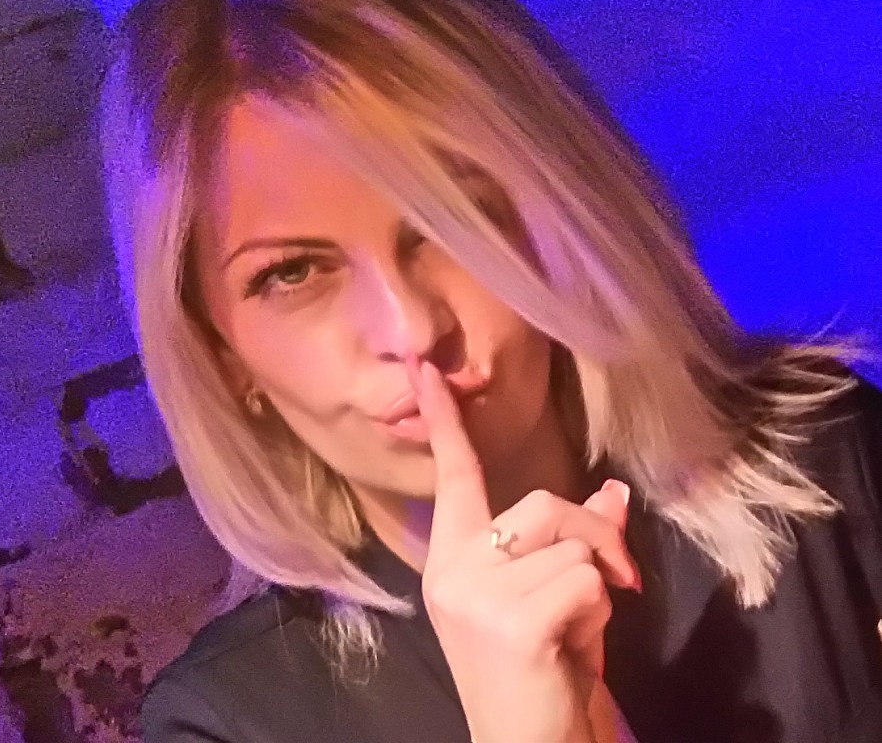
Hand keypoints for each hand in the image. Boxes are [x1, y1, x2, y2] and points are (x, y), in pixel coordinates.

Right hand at [408, 355, 639, 742]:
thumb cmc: (544, 673)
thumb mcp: (560, 596)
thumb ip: (576, 541)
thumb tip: (613, 493)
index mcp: (452, 559)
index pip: (451, 478)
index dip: (444, 423)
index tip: (428, 371)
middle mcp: (452, 570)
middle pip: (542, 502)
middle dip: (593, 536)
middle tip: (617, 582)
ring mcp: (475, 595)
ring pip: (571, 543)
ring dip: (597, 586)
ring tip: (574, 630)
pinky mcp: (509, 621)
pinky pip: (584, 580)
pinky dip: (599, 612)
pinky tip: (572, 651)